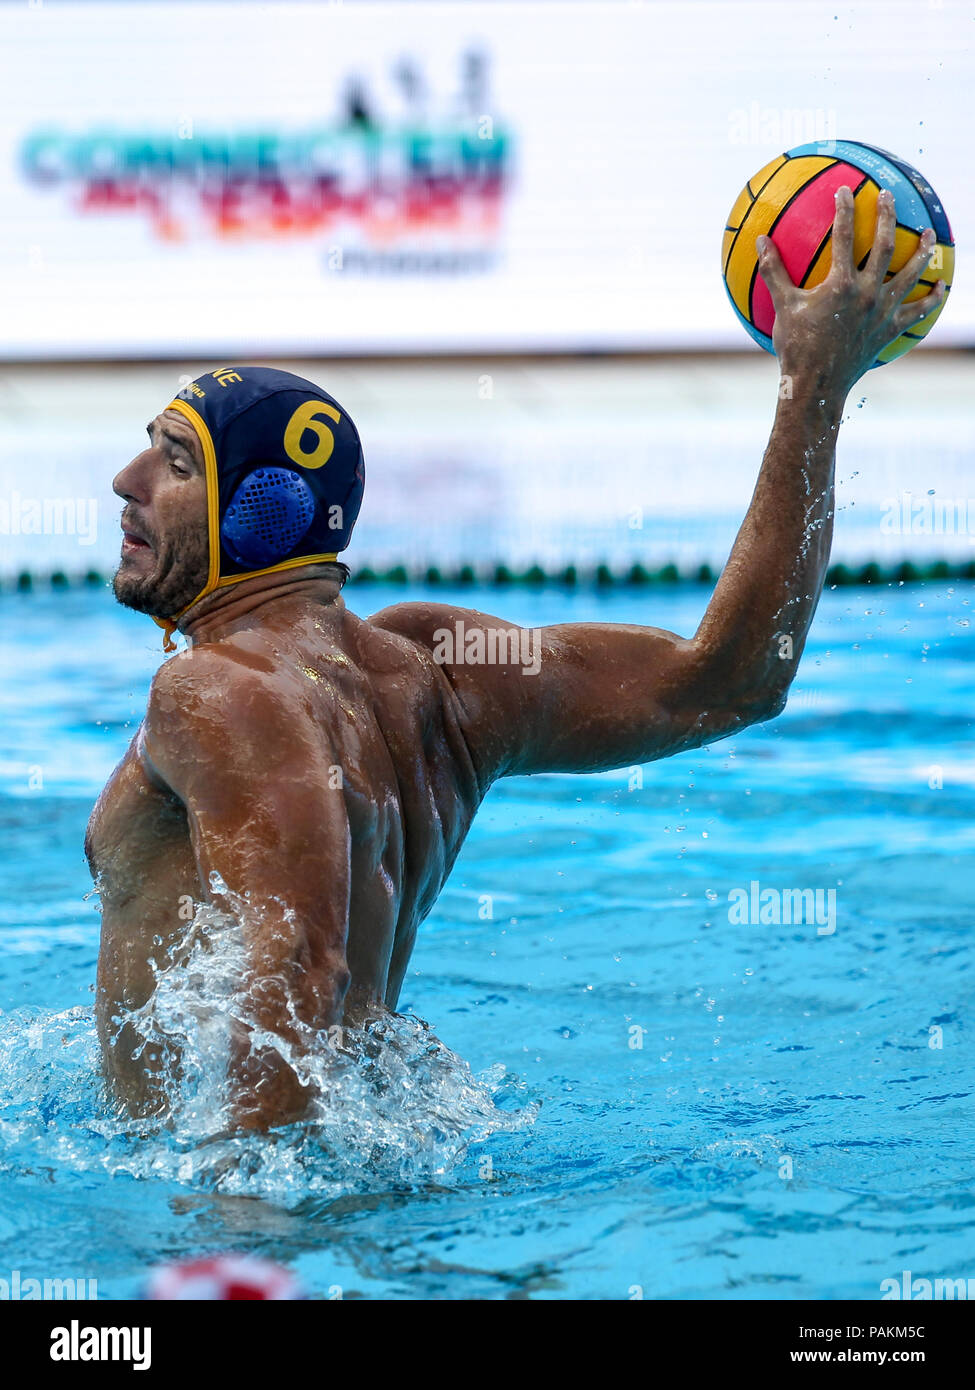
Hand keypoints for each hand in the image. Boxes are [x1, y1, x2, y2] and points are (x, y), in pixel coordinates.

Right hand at [756, 186, 944, 396]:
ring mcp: (882, 312)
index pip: (844, 236)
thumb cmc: (796, 347)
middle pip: (884, 246)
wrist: (817, 385)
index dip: (845, 209)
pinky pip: (917, 313)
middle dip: (887, 217)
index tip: (846, 190)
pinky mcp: (890, 330)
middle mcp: (867, 293)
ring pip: (910, 275)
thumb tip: (760, 241)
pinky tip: (941, 288)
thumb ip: (773, 271)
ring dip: (922, 253)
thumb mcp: (782, 307)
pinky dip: (932, 300)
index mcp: (840, 284)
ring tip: (930, 235)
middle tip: (888, 196)